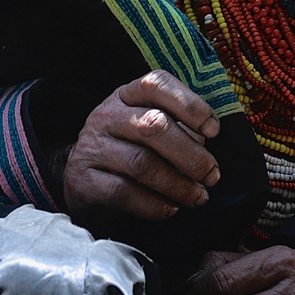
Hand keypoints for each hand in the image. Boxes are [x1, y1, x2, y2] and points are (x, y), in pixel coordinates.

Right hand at [63, 70, 220, 218]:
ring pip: (141, 163)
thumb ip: (178, 129)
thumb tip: (204, 143)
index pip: (157, 85)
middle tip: (212, 175)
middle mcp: (107, 115)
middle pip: (153, 126)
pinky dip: (153, 204)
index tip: (214, 131)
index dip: (190, 105)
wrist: (80, 176)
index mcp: (127, 94)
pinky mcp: (82, 180)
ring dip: (177, 184)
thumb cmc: (129, 146)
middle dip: (191, 154)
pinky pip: (123, 192)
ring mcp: (92, 147)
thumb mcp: (149, 127)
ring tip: (198, 196)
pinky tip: (170, 209)